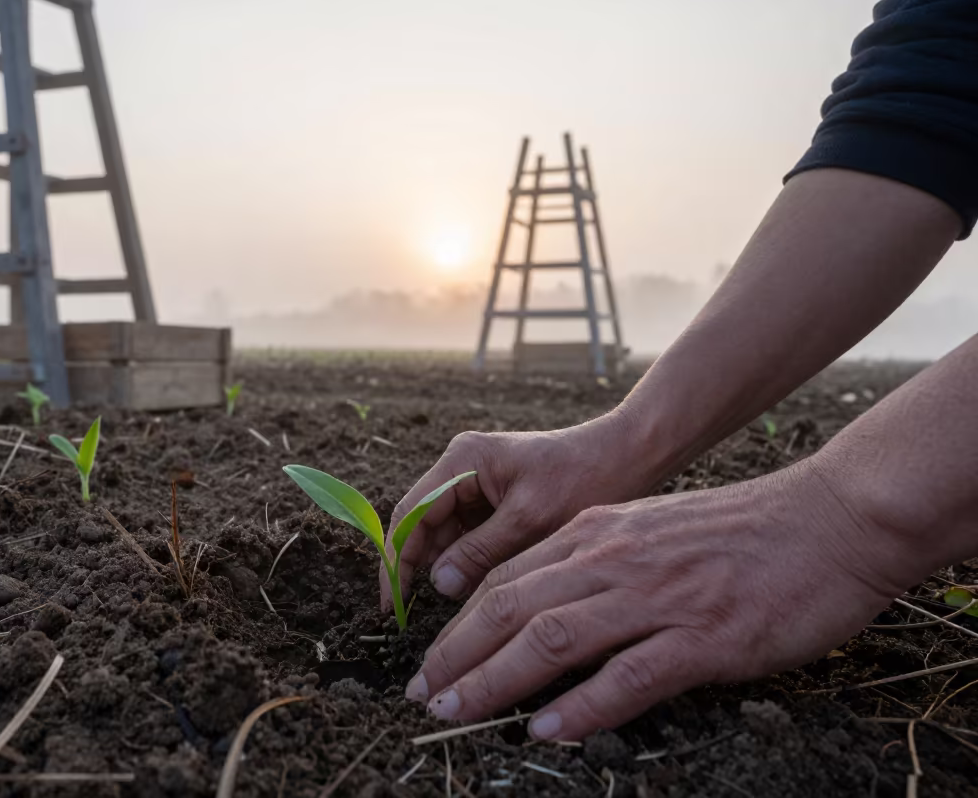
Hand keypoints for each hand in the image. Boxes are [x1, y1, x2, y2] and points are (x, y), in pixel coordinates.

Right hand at [380, 412, 653, 610]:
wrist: (630, 455)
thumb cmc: (586, 477)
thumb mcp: (532, 519)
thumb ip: (481, 551)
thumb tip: (438, 585)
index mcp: (463, 460)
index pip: (411, 513)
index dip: (396, 561)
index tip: (392, 605)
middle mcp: (461, 468)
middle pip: (421, 524)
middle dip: (416, 569)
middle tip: (411, 618)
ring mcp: (476, 484)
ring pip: (442, 535)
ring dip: (443, 570)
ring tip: (448, 612)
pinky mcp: (494, 500)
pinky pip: (466, 536)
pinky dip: (466, 564)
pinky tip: (473, 594)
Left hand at [405, 459, 917, 739]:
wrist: (830, 519)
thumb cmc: (743, 531)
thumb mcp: (651, 530)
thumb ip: (600, 563)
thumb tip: (554, 611)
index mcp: (598, 533)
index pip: (507, 579)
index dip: (460, 624)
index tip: (432, 660)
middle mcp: (613, 560)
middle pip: (510, 607)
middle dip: (456, 654)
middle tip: (422, 694)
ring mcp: (656, 597)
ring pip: (550, 639)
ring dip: (494, 680)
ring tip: (455, 713)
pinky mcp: (703, 636)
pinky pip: (627, 676)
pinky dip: (581, 707)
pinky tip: (547, 732)